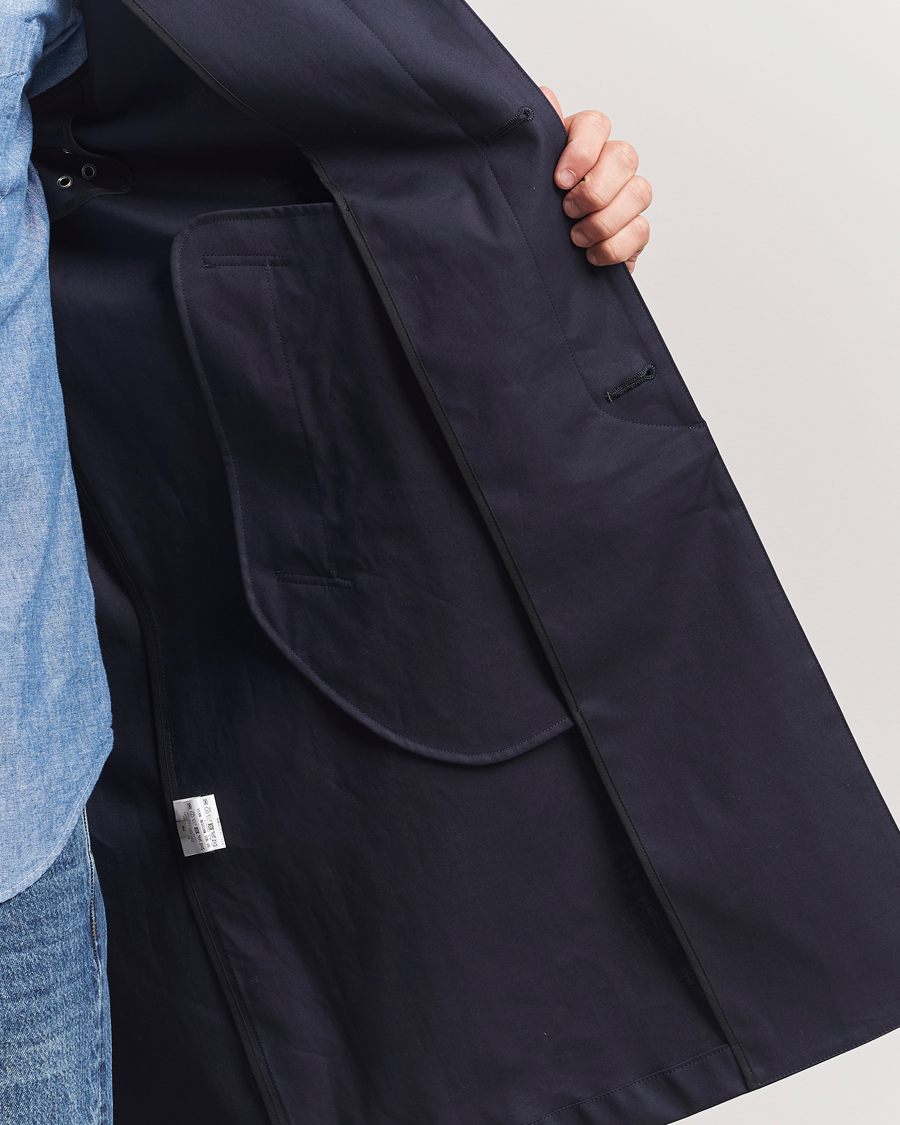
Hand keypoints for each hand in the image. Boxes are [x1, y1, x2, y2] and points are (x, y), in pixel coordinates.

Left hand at [541, 87, 650, 271]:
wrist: (540, 263)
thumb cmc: (534, 217)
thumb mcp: (526, 178)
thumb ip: (535, 140)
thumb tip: (546, 96)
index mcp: (581, 146)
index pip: (596, 124)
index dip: (582, 150)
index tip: (559, 181)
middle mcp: (610, 165)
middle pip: (624, 156)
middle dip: (594, 190)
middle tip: (567, 211)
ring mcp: (627, 197)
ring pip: (639, 191)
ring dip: (603, 220)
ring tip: (576, 238)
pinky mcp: (635, 230)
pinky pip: (641, 229)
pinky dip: (613, 246)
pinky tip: (591, 255)